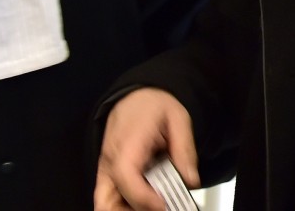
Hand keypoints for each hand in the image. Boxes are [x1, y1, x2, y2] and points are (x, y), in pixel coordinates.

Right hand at [94, 88, 198, 210]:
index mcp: (128, 143)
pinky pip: (108, 197)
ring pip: (104, 202)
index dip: (143, 197)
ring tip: (157, 204)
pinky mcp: (107, 173)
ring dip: (128, 209)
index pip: (126, 176)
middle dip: (133, 210)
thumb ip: (184, 149)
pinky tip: (148, 201)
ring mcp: (106, 168)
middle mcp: (110, 159)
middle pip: (107, 200)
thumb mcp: (178, 118)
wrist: (136, 95)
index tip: (163, 204)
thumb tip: (191, 180)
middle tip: (161, 206)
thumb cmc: (153, 105)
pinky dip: (125, 204)